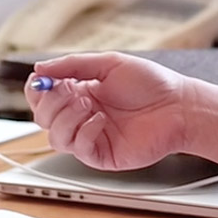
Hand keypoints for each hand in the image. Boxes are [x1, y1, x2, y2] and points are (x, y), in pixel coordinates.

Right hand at [25, 52, 190, 170]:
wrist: (179, 105)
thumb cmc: (152, 83)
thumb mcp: (110, 63)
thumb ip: (74, 65)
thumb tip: (40, 69)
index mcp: (81, 92)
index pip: (43, 96)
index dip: (37, 89)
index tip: (42, 80)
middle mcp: (82, 115)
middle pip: (43, 118)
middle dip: (52, 103)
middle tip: (73, 91)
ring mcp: (91, 136)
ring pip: (55, 137)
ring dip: (67, 118)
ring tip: (90, 105)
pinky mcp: (102, 154)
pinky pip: (78, 149)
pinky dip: (84, 132)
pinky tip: (101, 119)